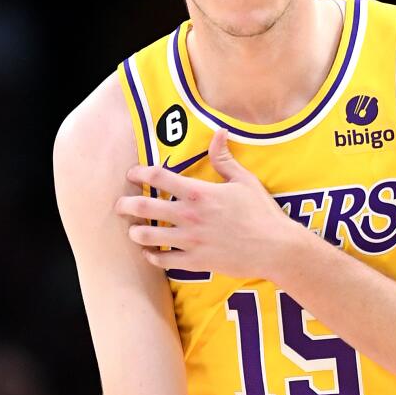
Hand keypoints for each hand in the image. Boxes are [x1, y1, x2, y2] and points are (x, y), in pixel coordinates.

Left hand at [116, 128, 297, 278]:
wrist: (275, 248)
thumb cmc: (262, 213)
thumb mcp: (244, 181)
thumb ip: (224, 158)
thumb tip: (218, 133)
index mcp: (199, 193)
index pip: (158, 177)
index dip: (139, 173)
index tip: (132, 174)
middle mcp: (189, 216)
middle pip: (145, 207)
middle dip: (127, 205)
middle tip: (121, 205)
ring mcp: (190, 240)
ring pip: (149, 237)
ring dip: (136, 233)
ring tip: (133, 231)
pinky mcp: (196, 261)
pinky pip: (164, 261)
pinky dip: (153, 257)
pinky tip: (150, 254)